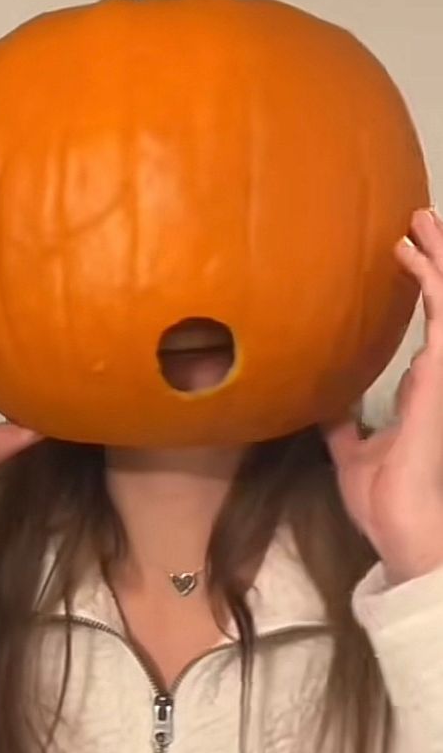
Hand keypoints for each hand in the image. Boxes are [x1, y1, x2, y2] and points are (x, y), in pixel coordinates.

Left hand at [325, 208, 442, 585]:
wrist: (400, 530)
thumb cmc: (384, 500)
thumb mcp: (351, 453)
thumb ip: (343, 424)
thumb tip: (320, 402)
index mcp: (422, 393)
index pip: (427, 331)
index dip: (422, 294)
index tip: (404, 260)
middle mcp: (438, 379)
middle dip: (437, 264)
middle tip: (420, 224)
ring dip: (440, 262)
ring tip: (422, 222)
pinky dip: (433, 282)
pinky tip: (417, 253)